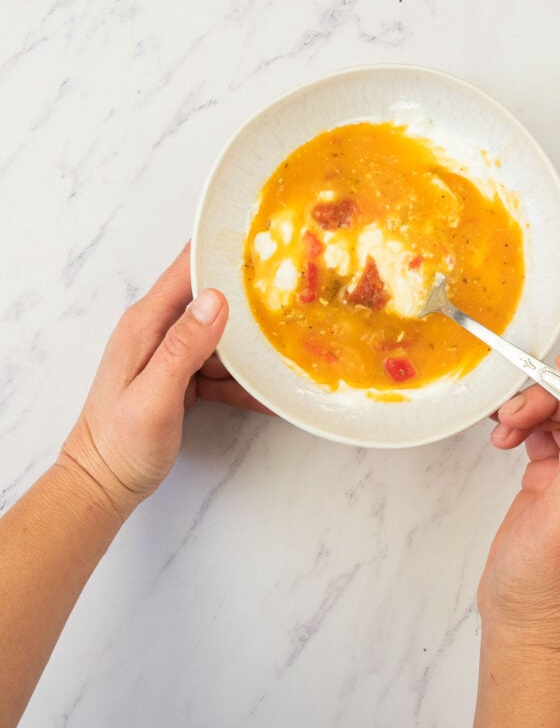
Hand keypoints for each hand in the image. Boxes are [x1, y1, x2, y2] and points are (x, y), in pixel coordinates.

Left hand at [59, 245, 269, 518]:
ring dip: (249, 346)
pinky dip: (240, 379)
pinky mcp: (179, 377)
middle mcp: (157, 331)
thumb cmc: (120, 443)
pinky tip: (264, 392)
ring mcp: (169, 354)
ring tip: (286, 350)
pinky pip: (217, 368)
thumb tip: (215, 299)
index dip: (221, 252)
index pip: (187, 269)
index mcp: (146, 324)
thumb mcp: (155, 395)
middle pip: (210, 300)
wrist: (102, 484)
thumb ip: (183, 347)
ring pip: (219, 336)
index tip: (261, 243)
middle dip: (247, 299)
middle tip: (290, 298)